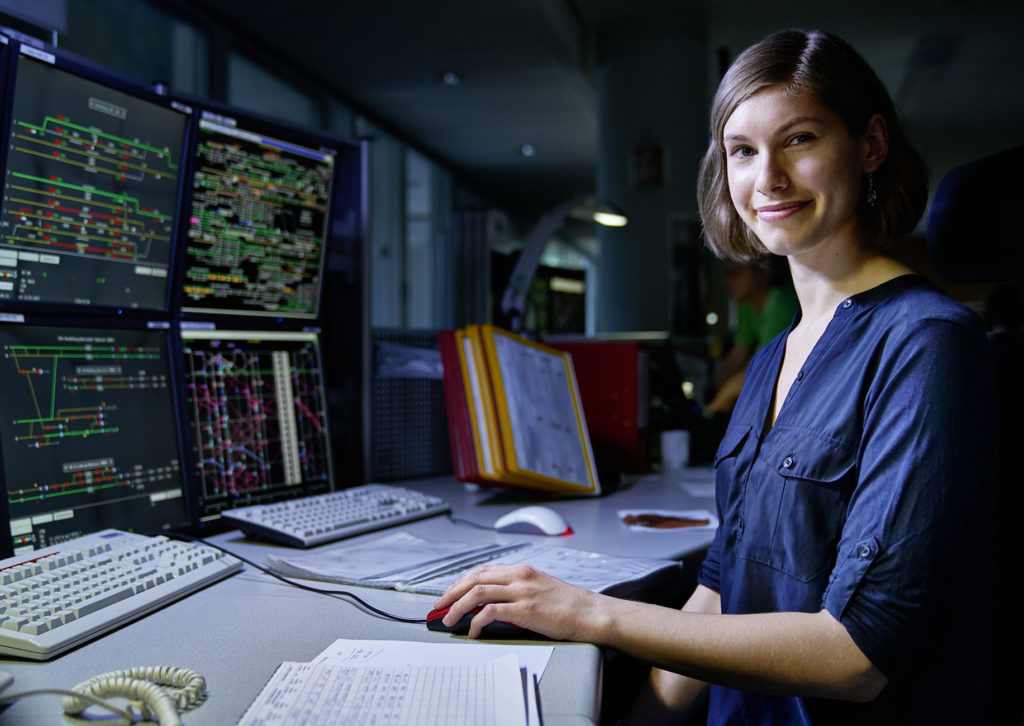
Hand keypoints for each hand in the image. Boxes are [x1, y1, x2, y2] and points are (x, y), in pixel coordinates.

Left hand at [432, 564, 608, 640]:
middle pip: (474, 579)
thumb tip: (494, 604)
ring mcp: (522, 591)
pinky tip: (473, 631)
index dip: (462, 581)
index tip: (449, 593)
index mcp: (522, 570)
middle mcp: (519, 576)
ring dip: (458, 607)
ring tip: (449, 619)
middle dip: (452, 592)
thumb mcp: (540, 589)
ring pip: (478, 593)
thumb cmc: (569, 605)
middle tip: (439, 606)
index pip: (483, 571)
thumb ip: (518, 591)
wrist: (590, 613)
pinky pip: (491, 612)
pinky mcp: (526, 609)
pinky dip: (477, 621)